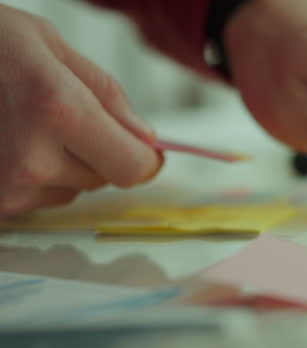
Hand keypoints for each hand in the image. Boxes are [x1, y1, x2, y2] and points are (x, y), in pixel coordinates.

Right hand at [0, 6, 161, 217]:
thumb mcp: (48, 45)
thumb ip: (107, 95)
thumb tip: (147, 140)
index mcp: (55, 110)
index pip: (134, 166)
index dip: (142, 156)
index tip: (139, 145)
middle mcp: (29, 159)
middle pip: (104, 178)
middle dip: (95, 150)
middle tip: (53, 113)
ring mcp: (2, 188)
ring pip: (70, 190)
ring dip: (60, 163)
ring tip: (17, 122)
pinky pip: (35, 199)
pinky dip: (30, 175)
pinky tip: (1, 142)